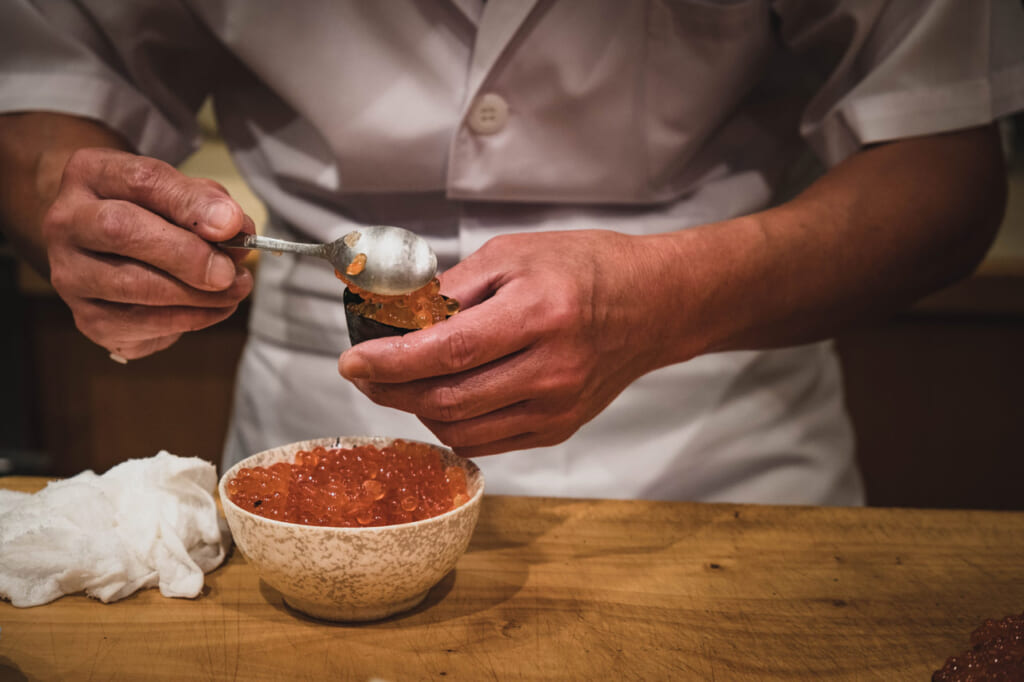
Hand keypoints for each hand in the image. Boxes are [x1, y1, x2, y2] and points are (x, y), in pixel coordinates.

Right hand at [41, 148, 253, 359]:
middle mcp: (66, 221)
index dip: (191, 205)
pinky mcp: (87, 317)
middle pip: (121, 230)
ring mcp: (69, 273)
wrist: (111, 253)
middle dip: (187, 255)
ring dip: (196, 294)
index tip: (233, 225)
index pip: (140, 181)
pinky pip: (140, 323)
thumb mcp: (180, 194)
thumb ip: (207, 204)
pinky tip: (216, 308)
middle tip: (229, 271)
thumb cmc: (152, 215)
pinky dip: (189, 319)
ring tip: (235, 289)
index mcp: (91, 175)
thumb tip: (236, 229)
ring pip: (131, 285)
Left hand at [338, 230, 686, 456]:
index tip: (351, 360)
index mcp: (539, 314)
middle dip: (390, 389)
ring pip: (460, 427)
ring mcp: (556, 407)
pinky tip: (440, 399)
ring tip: (397, 383)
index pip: (448, 350)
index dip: (390, 361)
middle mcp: (550, 369)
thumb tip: (395, 315)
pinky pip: (485, 442)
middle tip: (363, 372)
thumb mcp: (514, 255)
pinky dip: (450, 425)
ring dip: (415, 409)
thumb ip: (452, 288)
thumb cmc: (584, 268)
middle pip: (447, 398)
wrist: (652, 305)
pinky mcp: (558, 428)